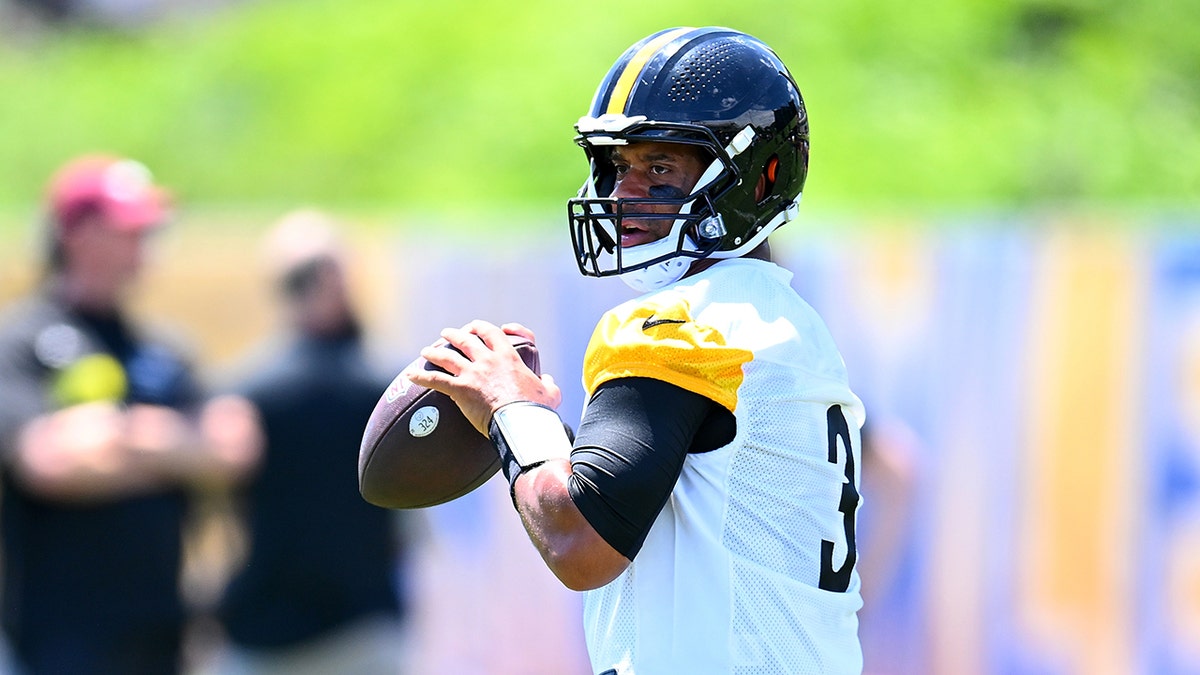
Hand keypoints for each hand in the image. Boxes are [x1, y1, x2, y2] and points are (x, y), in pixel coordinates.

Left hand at [407, 320, 561, 435]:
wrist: (521, 422)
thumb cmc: (536, 409)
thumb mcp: (550, 392)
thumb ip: (548, 383)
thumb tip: (549, 380)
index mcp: (508, 356)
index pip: (493, 333)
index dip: (484, 328)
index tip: (478, 327)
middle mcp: (488, 359)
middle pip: (466, 339)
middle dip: (454, 334)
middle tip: (447, 333)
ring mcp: (472, 373)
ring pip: (447, 355)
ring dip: (435, 350)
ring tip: (426, 350)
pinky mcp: (460, 389)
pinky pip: (435, 379)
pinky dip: (421, 376)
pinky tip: (410, 375)